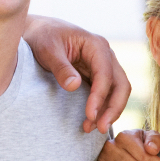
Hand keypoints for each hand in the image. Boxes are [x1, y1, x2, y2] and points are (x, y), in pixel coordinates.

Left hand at [23, 17, 132, 132]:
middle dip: (113, 108)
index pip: (105, 74)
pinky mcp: (98, 76)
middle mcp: (106, 56)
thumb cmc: (42, 37)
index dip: (100, 96)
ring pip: (118, 92)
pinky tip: (91, 122)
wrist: (38, 32)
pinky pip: (108, 95)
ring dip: (109, 112)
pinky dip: (103, 109)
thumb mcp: (47, 50)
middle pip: (121, 85)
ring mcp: (104, 66)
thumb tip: (74, 86)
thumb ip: (60, 68)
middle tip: (100, 128)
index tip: (90, 115)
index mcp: (96, 45)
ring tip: (91, 128)